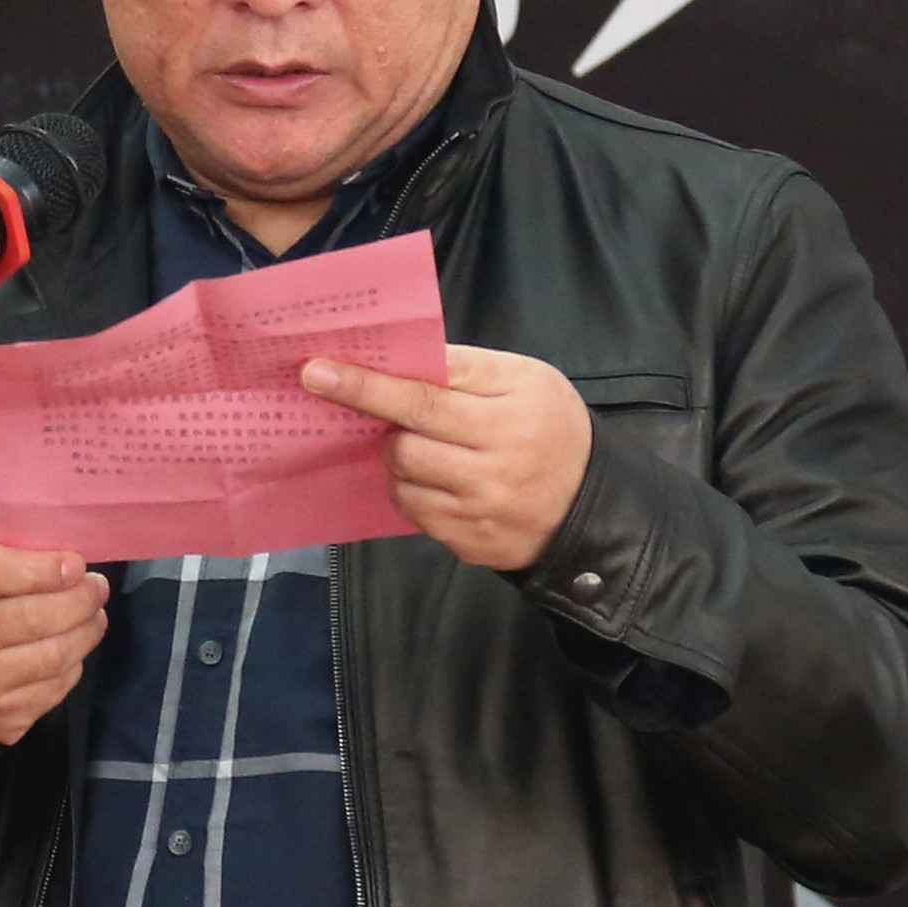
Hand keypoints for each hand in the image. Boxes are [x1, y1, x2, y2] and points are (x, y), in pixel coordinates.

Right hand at [0, 522, 106, 744]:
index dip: (44, 569)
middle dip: (79, 600)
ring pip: (50, 657)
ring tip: (93, 615)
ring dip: (86, 632)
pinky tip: (68, 648)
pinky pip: (52, 690)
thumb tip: (72, 554)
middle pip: (31, 619)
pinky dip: (71, 667)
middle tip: (96, 588)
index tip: (77, 565)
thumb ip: (14, 542)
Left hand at [301, 346, 592, 573]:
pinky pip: (415, 513)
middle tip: (400, 422)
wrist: (590, 505)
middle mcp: (494, 467)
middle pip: (404, 445)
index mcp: (509, 416)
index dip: (366, 386)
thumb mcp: (526, 380)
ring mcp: (480, 512)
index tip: (317, 373)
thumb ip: (465, 368)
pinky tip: (438, 481)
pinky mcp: (469, 543)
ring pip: (402, 481)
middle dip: (389, 430)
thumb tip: (398, 362)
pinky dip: (413, 491)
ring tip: (427, 451)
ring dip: (400, 462)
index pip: (422, 399)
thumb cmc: (551, 427)